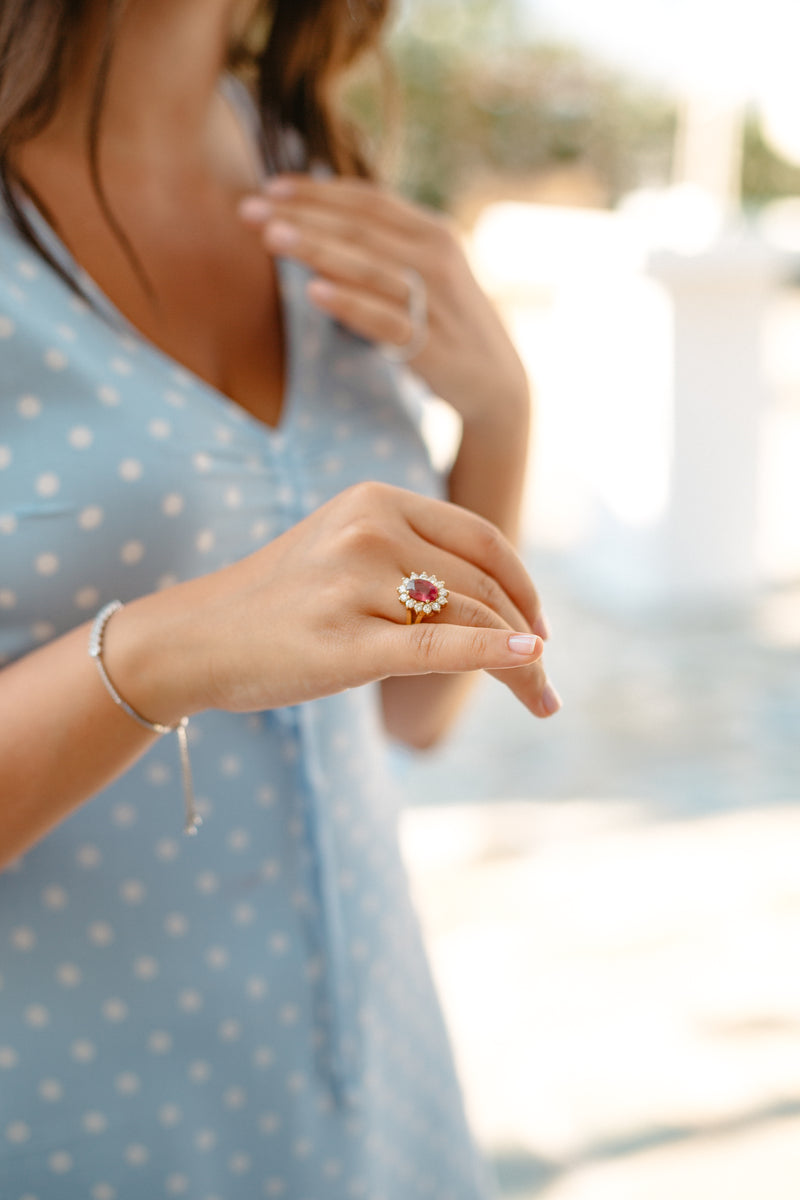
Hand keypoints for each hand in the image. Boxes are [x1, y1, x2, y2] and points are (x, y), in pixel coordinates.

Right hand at [116, 483, 558, 723]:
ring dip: (522, 666)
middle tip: (546, 682)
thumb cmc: (278, 603)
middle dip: (529, 636)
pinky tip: (530, 660)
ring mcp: (357, 582)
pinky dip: (493, 654)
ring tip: (542, 700)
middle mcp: (372, 530)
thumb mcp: (343, 554)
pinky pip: (438, 648)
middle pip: (483, 585)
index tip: (539, 627)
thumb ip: (411, 559)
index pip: (480, 539)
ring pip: (471, 620)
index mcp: (376, 500)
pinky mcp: (345, 640)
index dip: (523, 584)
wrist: (195, 638)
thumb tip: (499, 607)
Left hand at [238, 176, 529, 428]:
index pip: (368, 200)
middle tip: (249, 210)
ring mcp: (434, 301)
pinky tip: (314, 293)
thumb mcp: (423, 270)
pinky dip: (349, 305)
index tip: (270, 187)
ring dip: (317, 250)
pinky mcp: (430, 344)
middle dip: (303, 216)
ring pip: (368, 267)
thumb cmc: (445, 320)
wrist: (495, 378)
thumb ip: (382, 244)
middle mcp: (436, 258)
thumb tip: (318, 218)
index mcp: (431, 232)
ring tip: (272, 239)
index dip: (318, 191)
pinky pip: (383, 320)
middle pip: (360, 228)